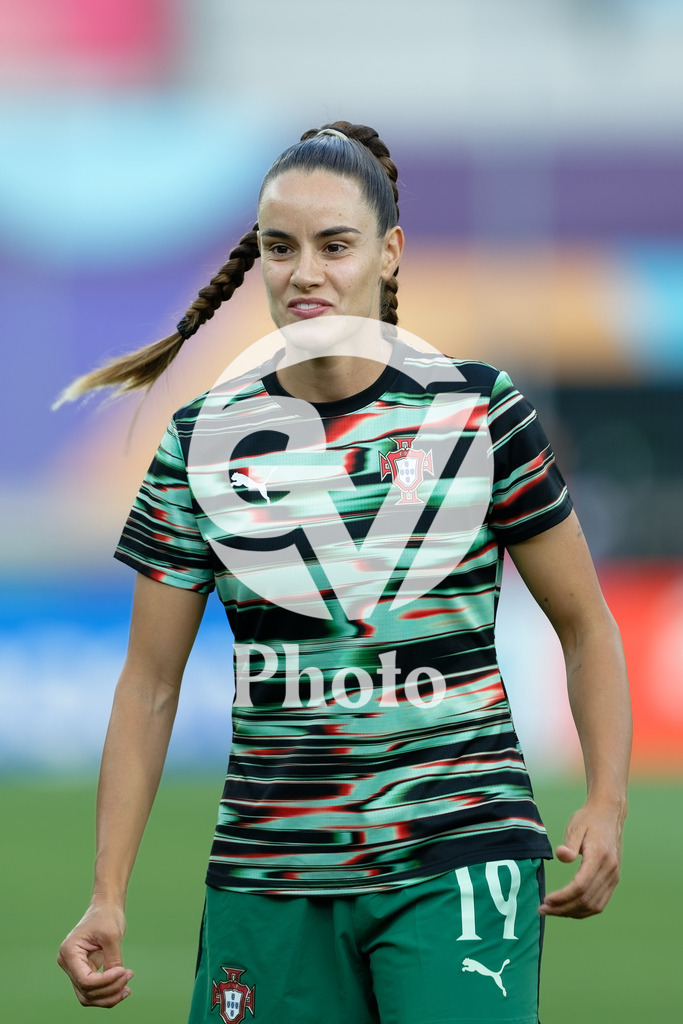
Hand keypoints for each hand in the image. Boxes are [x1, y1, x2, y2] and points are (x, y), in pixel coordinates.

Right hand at [57, 903, 133, 1006]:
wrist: (106, 907)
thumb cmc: (107, 916)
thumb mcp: (112, 936)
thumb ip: (113, 960)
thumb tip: (117, 982)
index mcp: (69, 952)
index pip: (85, 980)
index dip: (105, 981)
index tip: (124, 970)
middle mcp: (68, 963)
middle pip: (86, 991)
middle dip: (109, 989)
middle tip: (129, 976)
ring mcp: (75, 969)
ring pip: (89, 996)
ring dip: (108, 996)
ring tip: (127, 989)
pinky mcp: (84, 971)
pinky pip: (94, 990)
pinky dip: (108, 993)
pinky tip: (123, 989)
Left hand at [539, 800, 624, 918]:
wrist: (609, 815)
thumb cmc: (588, 820)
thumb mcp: (575, 826)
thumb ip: (569, 843)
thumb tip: (561, 856)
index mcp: (599, 856)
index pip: (581, 886)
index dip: (563, 897)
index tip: (546, 900)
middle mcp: (610, 870)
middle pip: (587, 899)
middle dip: (564, 908)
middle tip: (543, 909)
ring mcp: (613, 877)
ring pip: (595, 906)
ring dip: (573, 912)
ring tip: (553, 911)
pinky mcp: (613, 880)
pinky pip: (600, 902)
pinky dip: (584, 910)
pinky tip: (568, 908)